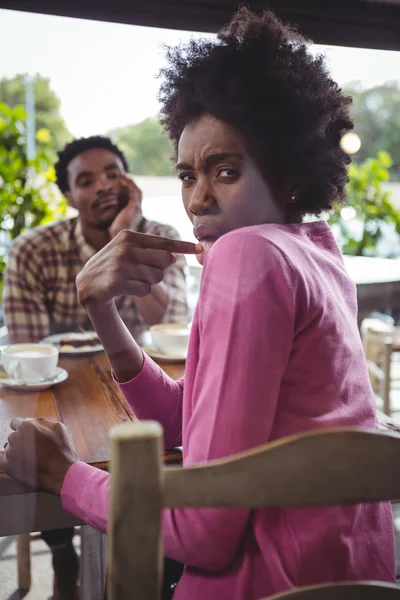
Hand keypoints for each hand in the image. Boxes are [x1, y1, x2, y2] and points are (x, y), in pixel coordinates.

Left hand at [0, 417, 78, 494]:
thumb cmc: (61, 449)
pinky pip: (2, 460)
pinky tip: (21, 464)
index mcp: (27, 425)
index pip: (15, 423)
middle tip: (32, 449)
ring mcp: (10, 452)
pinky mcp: (7, 465)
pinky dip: (10, 462)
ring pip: (9, 448)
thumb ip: (41, 420)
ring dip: (16, 451)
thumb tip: (28, 419)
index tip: (28, 436)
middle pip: (13, 436)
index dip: (23, 430)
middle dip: (20, 441)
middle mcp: (16, 437)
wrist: (61, 472)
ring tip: (30, 459)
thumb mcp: (58, 427)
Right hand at [76, 230, 202, 309]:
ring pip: (156, 277)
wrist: (87, 285)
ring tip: (130, 279)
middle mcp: (125, 248)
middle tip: (142, 271)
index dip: (184, 246)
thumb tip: (173, 258)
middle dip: (159, 269)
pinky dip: (140, 292)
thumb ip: (151, 252)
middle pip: (164, 261)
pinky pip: (146, 290)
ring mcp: (120, 265)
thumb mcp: (128, 252)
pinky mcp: (116, 282)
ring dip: (148, 282)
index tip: (201, 249)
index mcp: (128, 236)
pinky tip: (126, 288)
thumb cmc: (114, 267)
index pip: (163, 242)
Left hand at [108, 173, 142, 238]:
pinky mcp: (134, 207)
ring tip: (122, 175)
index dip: (129, 190)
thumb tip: (107, 219)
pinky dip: (129, 184)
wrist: (118, 240)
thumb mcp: (113, 224)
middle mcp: (137, 211)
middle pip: (137, 193)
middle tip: (122, 177)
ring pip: (137, 190)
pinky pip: (134, 191)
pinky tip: (122, 179)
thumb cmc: (114, 235)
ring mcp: (137, 208)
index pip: (134, 199)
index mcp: (134, 214)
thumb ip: (113, 220)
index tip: (121, 183)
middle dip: (130, 184)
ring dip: (130, 182)